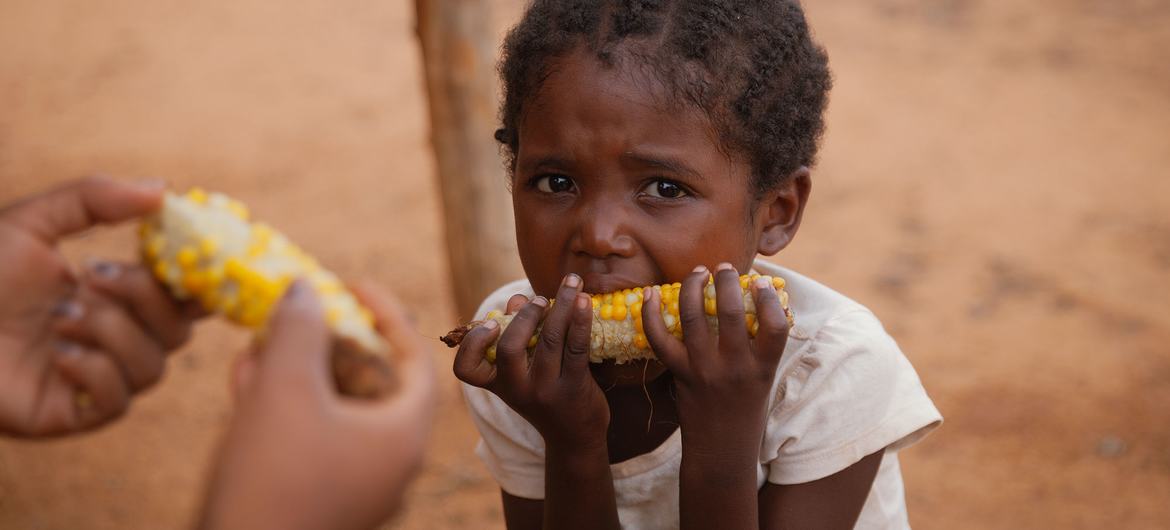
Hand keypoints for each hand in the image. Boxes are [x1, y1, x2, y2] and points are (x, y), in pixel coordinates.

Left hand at [0, 176, 196, 436]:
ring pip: (153, 364)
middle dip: (143, 296)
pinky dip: (95, 370)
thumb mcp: (31, 223)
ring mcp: (99, 379)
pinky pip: (119, 399)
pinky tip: (57, 354)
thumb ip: (95, 198)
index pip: (183, 295)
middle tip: (91, 275)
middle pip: (179, 329)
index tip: (190, 254)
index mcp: (117, 297)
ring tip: (57, 316)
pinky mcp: (76, 414)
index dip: (198, 279)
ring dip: (111, 332)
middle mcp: (117, 340)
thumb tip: (162, 189)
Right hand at [199, 280, 435, 529]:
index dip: (387, 314)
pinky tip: (247, 378)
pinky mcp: (321, 502)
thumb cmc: (270, 478)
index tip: (353, 286)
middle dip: (331, 341)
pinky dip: (287, 406)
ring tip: (263, 339)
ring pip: (336, 410)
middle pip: (375, 383)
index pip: (415, 359)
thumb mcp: (283, 388)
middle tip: (301, 312)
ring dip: (301, 369)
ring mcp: (357, 487)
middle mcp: (392, 465)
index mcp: (404, 437)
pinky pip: (313, 439)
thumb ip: (299, 329)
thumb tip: (305, 289)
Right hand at [453, 273, 608, 449]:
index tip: (492, 323)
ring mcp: (546, 390)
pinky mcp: (574, 386)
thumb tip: (520, 299)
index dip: (472, 344)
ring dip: (561, 304)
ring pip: (549, 339)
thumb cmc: (545, 394)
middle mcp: (517, 389)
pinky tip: (585, 300)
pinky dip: (580, 319)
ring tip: (572, 282)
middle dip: (525, 315)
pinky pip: (576, 347)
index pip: (466, 369)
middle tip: (540, 299)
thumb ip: (518, 334)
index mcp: (497, 384)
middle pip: (510, 348)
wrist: (575, 437)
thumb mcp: (524, 372)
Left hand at [641, 263, 789, 452]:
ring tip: (698, 272)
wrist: (721, 451)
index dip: (770, 299)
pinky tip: (651, 293)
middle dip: (727, 281)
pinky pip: (660, 339)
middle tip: (724, 267)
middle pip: (732, 312)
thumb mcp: (764, 379)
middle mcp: (735, 367)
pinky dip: (651, 314)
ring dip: (693, 286)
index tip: (760, 282)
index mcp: (763, 368)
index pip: (776, 326)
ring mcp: (704, 370)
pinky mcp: (680, 374)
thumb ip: (762, 346)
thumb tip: (763, 303)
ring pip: (693, 316)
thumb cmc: (746, 410)